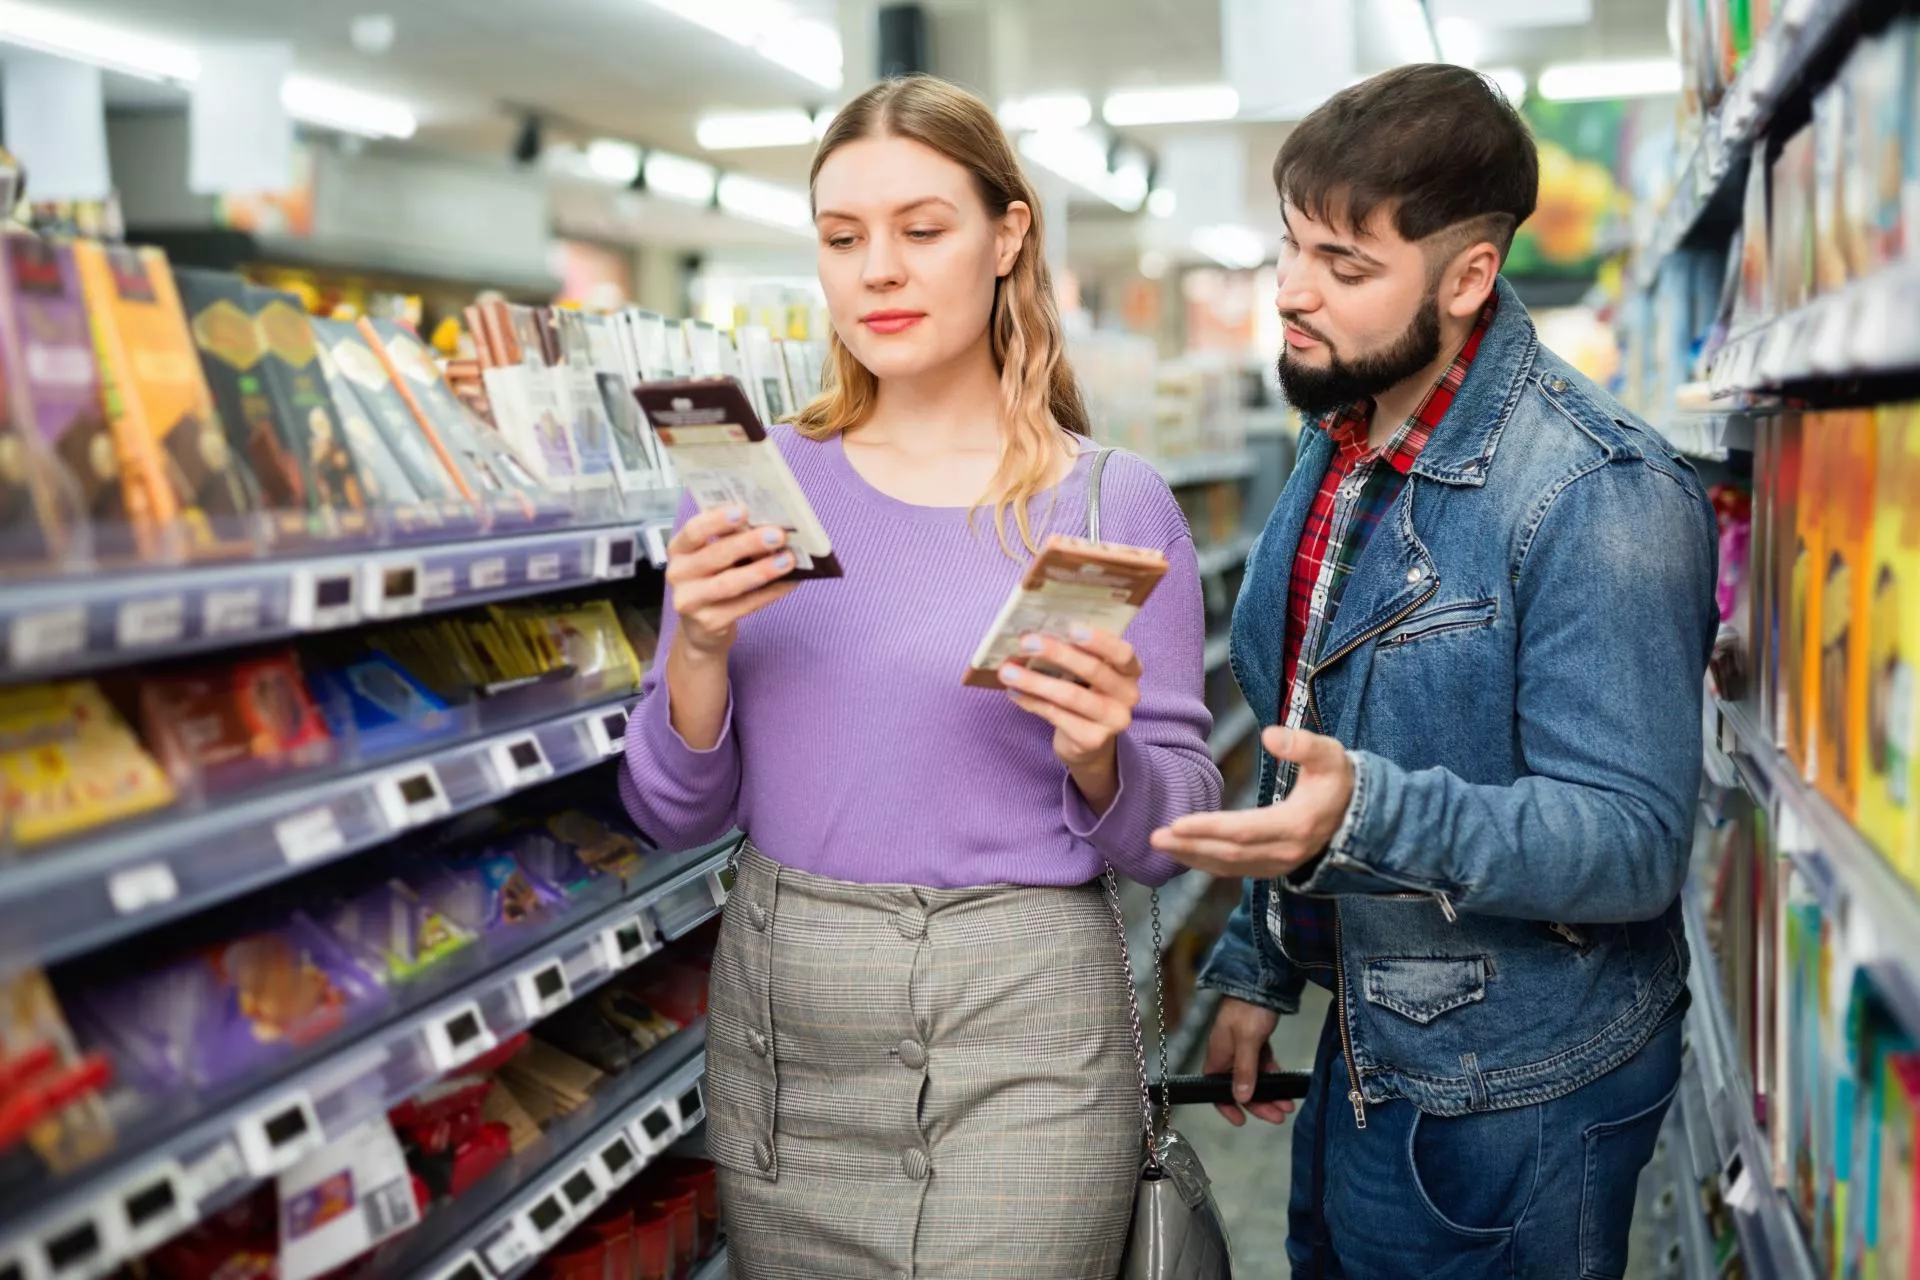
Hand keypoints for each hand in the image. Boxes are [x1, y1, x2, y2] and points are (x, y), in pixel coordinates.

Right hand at [665, 506, 797, 658]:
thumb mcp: (712, 556)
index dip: (717, 520)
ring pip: (728, 584)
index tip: (743, 510)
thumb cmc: (712, 579)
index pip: (693, 531)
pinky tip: (789, 582)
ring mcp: (690, 601)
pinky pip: (744, 606)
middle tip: (778, 534)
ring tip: (788, 560)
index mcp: (679, 549)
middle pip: (715, 555)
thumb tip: (770, 526)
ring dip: (761, 570)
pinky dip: (769, 593)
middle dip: (748, 543)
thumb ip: (731, 539)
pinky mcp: (708, 623)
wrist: (701, 627)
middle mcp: (678, 574)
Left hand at [999, 626, 1141, 772]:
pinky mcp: (1092, 739)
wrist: (1087, 742)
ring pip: (1071, 695)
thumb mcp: (1087, 673)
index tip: (1070, 628)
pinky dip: (1032, 702)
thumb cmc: (1084, 693)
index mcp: (1130, 671)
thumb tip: (1035, 633)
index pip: (1122, 652)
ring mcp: (1113, 721)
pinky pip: (1056, 715)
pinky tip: (1014, 692)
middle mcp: (1128, 695)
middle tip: (1026, 642)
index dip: (1098, 640)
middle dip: (1057, 653)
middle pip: (1093, 670)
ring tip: (1007, 671)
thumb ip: (1074, 653)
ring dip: (1035, 681)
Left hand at [1148, 726, 1353, 877]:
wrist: (1355, 810)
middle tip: (1154, 836)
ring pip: (1228, 866)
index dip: (1209, 828)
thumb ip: (1302, 744)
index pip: (1244, 831)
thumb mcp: (1329, 754)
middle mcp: (1285, 852)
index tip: (1177, 823)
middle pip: (1229, 853)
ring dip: (1192, 857)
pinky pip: (1233, 869)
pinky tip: (1184, 853)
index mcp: (1296, 825)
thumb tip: (1270, 735)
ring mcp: (1279, 864)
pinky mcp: (1272, 867)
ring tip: (1160, 844)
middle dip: (1190, 846)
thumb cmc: (1336, 777)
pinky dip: (1205, 863)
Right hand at [1203, 998, 1294, 1126]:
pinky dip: (1273, 1076)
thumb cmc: (1249, 1010)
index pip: (1216, 1089)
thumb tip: (1241, 1098)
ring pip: (1254, 1078)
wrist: (1260, 980)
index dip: (1227, 1106)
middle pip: (1240, 1087)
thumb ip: (1244, 1069)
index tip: (1242, 1121)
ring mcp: (1242, 1047)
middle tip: (1279, 1116)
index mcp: (1218, 1055)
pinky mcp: (1255, 1040)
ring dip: (1270, 1093)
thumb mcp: (1248, 1041)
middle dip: (1258, 1104)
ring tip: (1288, 1105)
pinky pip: (1263, 1065)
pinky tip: (1285, 1084)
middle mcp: (1228, 1054)